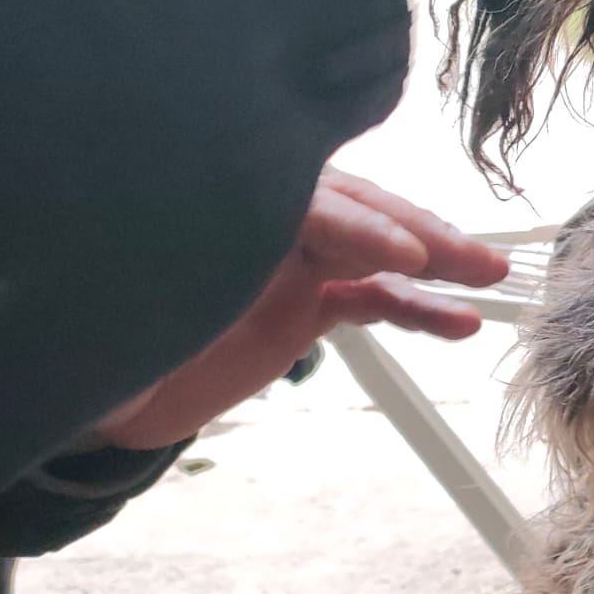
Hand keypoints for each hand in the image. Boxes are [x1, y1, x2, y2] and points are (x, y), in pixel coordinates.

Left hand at [93, 170, 509, 450]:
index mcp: (232, 204)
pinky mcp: (311, 301)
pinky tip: (459, 324)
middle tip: (474, 260)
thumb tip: (272, 244)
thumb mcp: (163, 296)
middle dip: (419, 234)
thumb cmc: (121, 338)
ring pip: (379, 252)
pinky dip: (418, 308)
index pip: (307, 200)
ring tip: (490, 281)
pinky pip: (375, 297)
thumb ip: (218, 266)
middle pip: (359, 211)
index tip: (397, 255)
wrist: (103, 393)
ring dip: (438, 266)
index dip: (357, 224)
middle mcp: (272, 219)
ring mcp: (297, 260)